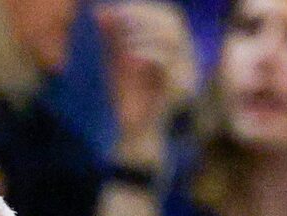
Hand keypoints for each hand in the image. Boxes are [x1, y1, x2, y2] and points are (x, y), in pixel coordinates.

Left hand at [95, 0, 196, 144]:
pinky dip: (147, 54)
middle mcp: (185, 57)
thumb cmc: (125, 97)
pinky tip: (129, 57)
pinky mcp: (179, 88)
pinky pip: (167, 62)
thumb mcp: (116, 61)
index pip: (168, 16)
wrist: (133, 132)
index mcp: (174, 47)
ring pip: (174, 39)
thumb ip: (113, 37)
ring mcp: (186, 72)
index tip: (117, 11)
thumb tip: (101, 12)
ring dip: (144, 34)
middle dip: (144, 17)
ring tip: (123, 41)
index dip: (144, 10)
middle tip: (119, 20)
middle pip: (173, 23)